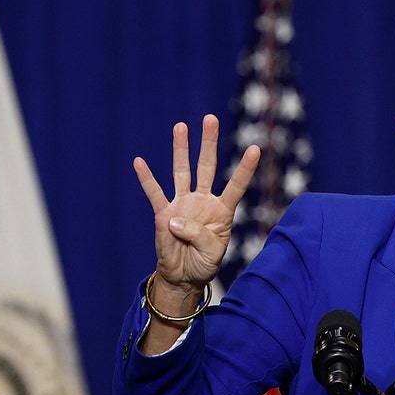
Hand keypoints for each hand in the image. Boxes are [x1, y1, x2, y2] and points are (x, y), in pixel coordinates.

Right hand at [134, 114, 260, 300]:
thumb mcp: (211, 253)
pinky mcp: (163, 214)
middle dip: (208, 143)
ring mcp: (182, 205)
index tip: (255, 148)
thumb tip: (175, 219)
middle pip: (207, 167)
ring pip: (182, 172)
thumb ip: (199, 236)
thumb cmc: (204, 263)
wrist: (184, 276)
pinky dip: (146, 178)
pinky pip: (154, 193)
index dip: (244, 168)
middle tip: (211, 119)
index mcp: (222, 211)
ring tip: (181, 126)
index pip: (236, 185)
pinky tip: (139, 161)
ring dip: (181, 149)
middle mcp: (203, 202)